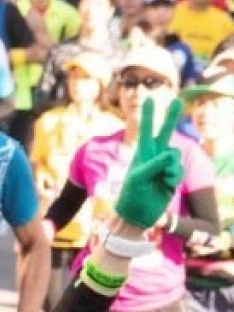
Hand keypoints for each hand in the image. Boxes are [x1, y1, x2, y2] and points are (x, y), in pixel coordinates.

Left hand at [115, 98, 184, 230]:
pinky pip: (179, 170)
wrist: (138, 213)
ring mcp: (164, 165)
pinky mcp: (173, 175)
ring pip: (175, 156)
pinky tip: (166, 185)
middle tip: (178, 100)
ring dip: (170, 167)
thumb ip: (155, 164)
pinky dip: (174, 177)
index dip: (148, 115)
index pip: (145, 130)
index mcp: (142, 153)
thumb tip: (172, 154)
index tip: (149, 98)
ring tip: (161, 178)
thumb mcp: (139, 177)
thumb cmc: (132, 194)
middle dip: (170, 117)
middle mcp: (154, 156)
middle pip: (164, 132)